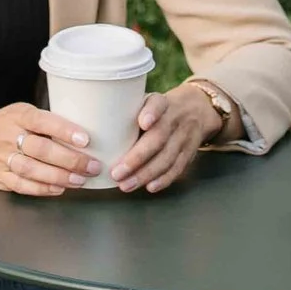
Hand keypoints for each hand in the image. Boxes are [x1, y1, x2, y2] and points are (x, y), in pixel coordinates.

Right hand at [0, 103, 96, 199]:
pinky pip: (22, 186)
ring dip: (60, 177)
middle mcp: (7, 136)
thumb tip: (78, 131)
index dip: (65, 130)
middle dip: (70, 160)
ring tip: (80, 180)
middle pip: (41, 149)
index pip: (42, 120)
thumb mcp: (14, 112)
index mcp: (15, 116)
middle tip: (92, 165)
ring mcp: (0, 159)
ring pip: (33, 170)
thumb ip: (40, 121)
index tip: (85, 138)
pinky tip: (58, 189)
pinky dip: (42, 189)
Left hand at [111, 81, 225, 193]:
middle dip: (137, 158)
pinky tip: (149, 187)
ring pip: (167, 157)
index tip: (143, 122)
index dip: (151, 112)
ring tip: (125, 185)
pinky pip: (178, 168)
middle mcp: (175, 117)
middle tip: (116, 173)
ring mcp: (185, 136)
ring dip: (146, 174)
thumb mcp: (147, 101)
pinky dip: (164, 179)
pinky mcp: (191, 151)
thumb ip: (127, 113)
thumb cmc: (159, 109)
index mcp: (162, 102)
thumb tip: (92, 135)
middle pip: (159, 138)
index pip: (158, 103)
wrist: (197, 108)